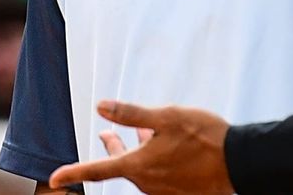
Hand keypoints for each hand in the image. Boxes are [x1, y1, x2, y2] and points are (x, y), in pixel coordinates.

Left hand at [48, 100, 234, 194]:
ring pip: (142, 168)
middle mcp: (147, 183)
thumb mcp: (166, 117)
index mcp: (138, 166)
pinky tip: (164, 144)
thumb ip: (131, 114)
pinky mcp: (179, 191)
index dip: (73, 172)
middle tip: (104, 138)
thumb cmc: (203, 138)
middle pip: (121, 166)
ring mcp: (164, 190)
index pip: (97, 170)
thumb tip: (100, 106)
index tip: (54, 178)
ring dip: (136, 150)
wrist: (238, 163)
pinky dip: (155, 158)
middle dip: (111, 149)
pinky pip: (159, 173)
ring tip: (139, 133)